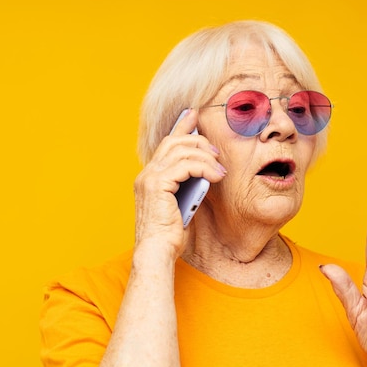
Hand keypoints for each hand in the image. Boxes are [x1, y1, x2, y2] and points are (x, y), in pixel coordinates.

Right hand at [133, 109, 225, 256]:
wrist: (157, 252)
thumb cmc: (169, 235)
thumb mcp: (182, 204)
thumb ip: (187, 186)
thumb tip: (204, 173)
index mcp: (150, 177)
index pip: (166, 143)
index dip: (180, 125)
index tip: (194, 113)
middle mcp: (146, 174)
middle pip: (174, 141)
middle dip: (197, 139)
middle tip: (215, 151)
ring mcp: (150, 178)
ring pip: (181, 150)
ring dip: (205, 156)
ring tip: (219, 169)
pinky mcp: (158, 185)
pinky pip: (185, 165)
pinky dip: (203, 167)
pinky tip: (215, 176)